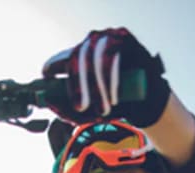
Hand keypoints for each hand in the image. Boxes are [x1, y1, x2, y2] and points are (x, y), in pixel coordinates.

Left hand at [41, 27, 170, 126]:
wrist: (146, 101)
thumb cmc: (114, 104)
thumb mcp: (88, 113)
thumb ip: (67, 112)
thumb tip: (49, 103)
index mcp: (79, 59)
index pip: (61, 59)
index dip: (52, 68)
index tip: (48, 83)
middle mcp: (90, 45)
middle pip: (75, 58)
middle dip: (77, 86)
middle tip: (81, 108)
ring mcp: (107, 38)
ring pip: (93, 56)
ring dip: (96, 86)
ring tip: (103, 109)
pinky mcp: (123, 37)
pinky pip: (112, 54)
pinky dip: (110, 77)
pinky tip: (114, 97)